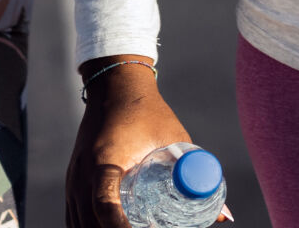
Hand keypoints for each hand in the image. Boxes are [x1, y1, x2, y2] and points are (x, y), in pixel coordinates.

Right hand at [64, 58, 190, 227]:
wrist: (114, 85)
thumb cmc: (147, 111)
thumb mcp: (174, 139)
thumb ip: (195, 177)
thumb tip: (225, 216)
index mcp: (106, 160)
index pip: (104, 205)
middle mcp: (83, 171)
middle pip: (90, 223)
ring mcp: (74, 177)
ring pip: (79, 224)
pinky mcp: (72, 179)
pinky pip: (74, 217)